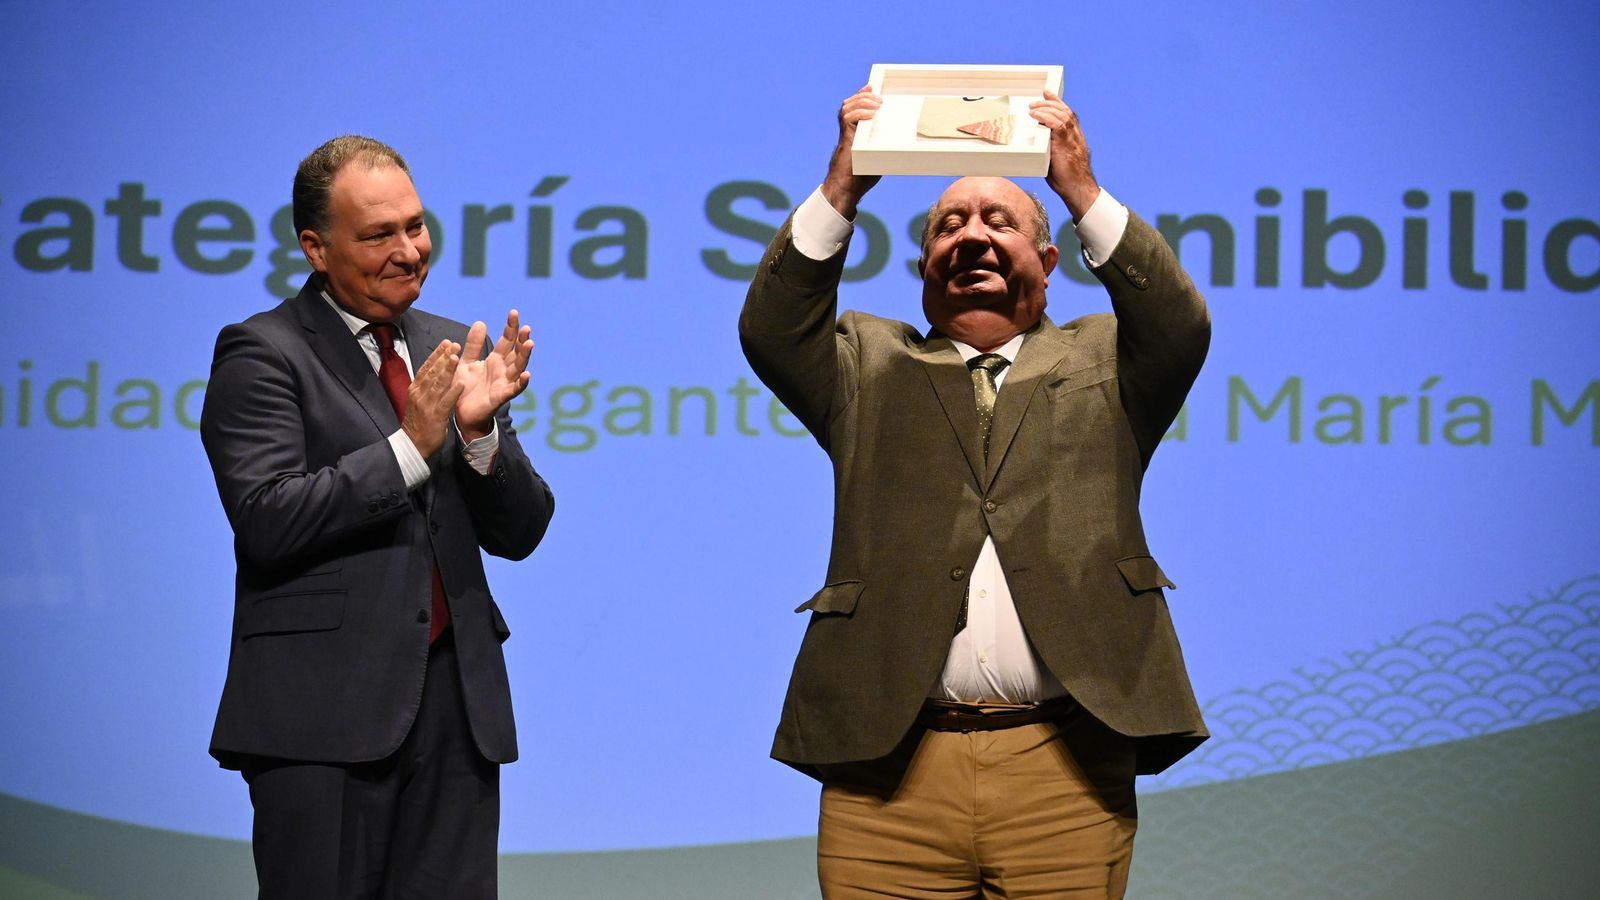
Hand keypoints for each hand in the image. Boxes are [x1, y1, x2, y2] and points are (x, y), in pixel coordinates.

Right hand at [402, 339, 463, 457]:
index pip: (426, 368)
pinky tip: (462, 383)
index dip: (436, 354)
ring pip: (438, 384)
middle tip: (454, 343)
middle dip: (443, 357)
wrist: (412, 445)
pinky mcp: (435, 416)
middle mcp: (420, 394)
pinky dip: (453, 392)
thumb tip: (435, 371)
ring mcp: (427, 405)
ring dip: (448, 370)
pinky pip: (446, 402)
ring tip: (457, 357)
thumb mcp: (419, 400)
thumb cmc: (419, 422)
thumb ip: (426, 386)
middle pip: (432, 372)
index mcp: (416, 389)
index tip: (446, 343)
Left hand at [453, 309, 533, 441]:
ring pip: (518, 367)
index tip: (513, 313)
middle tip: (526, 327)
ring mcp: (504, 383)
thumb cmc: (464, 387)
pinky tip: (527, 374)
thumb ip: (473, 344)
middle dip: (522, 340)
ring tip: (530, 343)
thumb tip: (481, 322)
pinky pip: (514, 389)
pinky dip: (521, 383)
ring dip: (525, 356)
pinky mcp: (500, 396)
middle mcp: (503, 370)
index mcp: (495, 360)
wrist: (460, 412)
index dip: (511, 328)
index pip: (507, 341)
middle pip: (516, 352)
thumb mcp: (466, 362)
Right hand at [820, 85, 882, 218]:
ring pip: (848, 107)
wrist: (848, 187)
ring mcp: (845, 133)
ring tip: (876, 104)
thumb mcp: (877, 156)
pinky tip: (871, 115)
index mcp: (854, 130)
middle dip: (863, 96)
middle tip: (878, 98)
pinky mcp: (845, 138)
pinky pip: (848, 119)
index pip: (855, 106)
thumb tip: (905, 145)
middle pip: (850, 103)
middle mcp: (847, 129)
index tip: (872, 87)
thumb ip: (882, 145)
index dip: (862, 94)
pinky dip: (859, 114)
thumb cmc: (862, 175)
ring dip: (862, 102)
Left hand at [1029, 90, 1099, 221]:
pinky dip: (1047, 118)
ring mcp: (1072, 140)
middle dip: (1050, 102)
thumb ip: (1050, 149)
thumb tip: (1036, 146)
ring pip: (1062, 115)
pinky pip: (1058, 126)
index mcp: (1075, 138)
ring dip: (1046, 108)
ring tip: (1032, 108)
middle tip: (1035, 101)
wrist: (1078, 190)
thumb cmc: (1067, 180)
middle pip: (1065, 111)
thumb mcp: (1057, 161)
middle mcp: (1076, 136)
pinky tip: (1037, 116)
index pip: (1068, 114)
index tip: (1047, 93)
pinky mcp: (1066, 146)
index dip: (1057, 102)